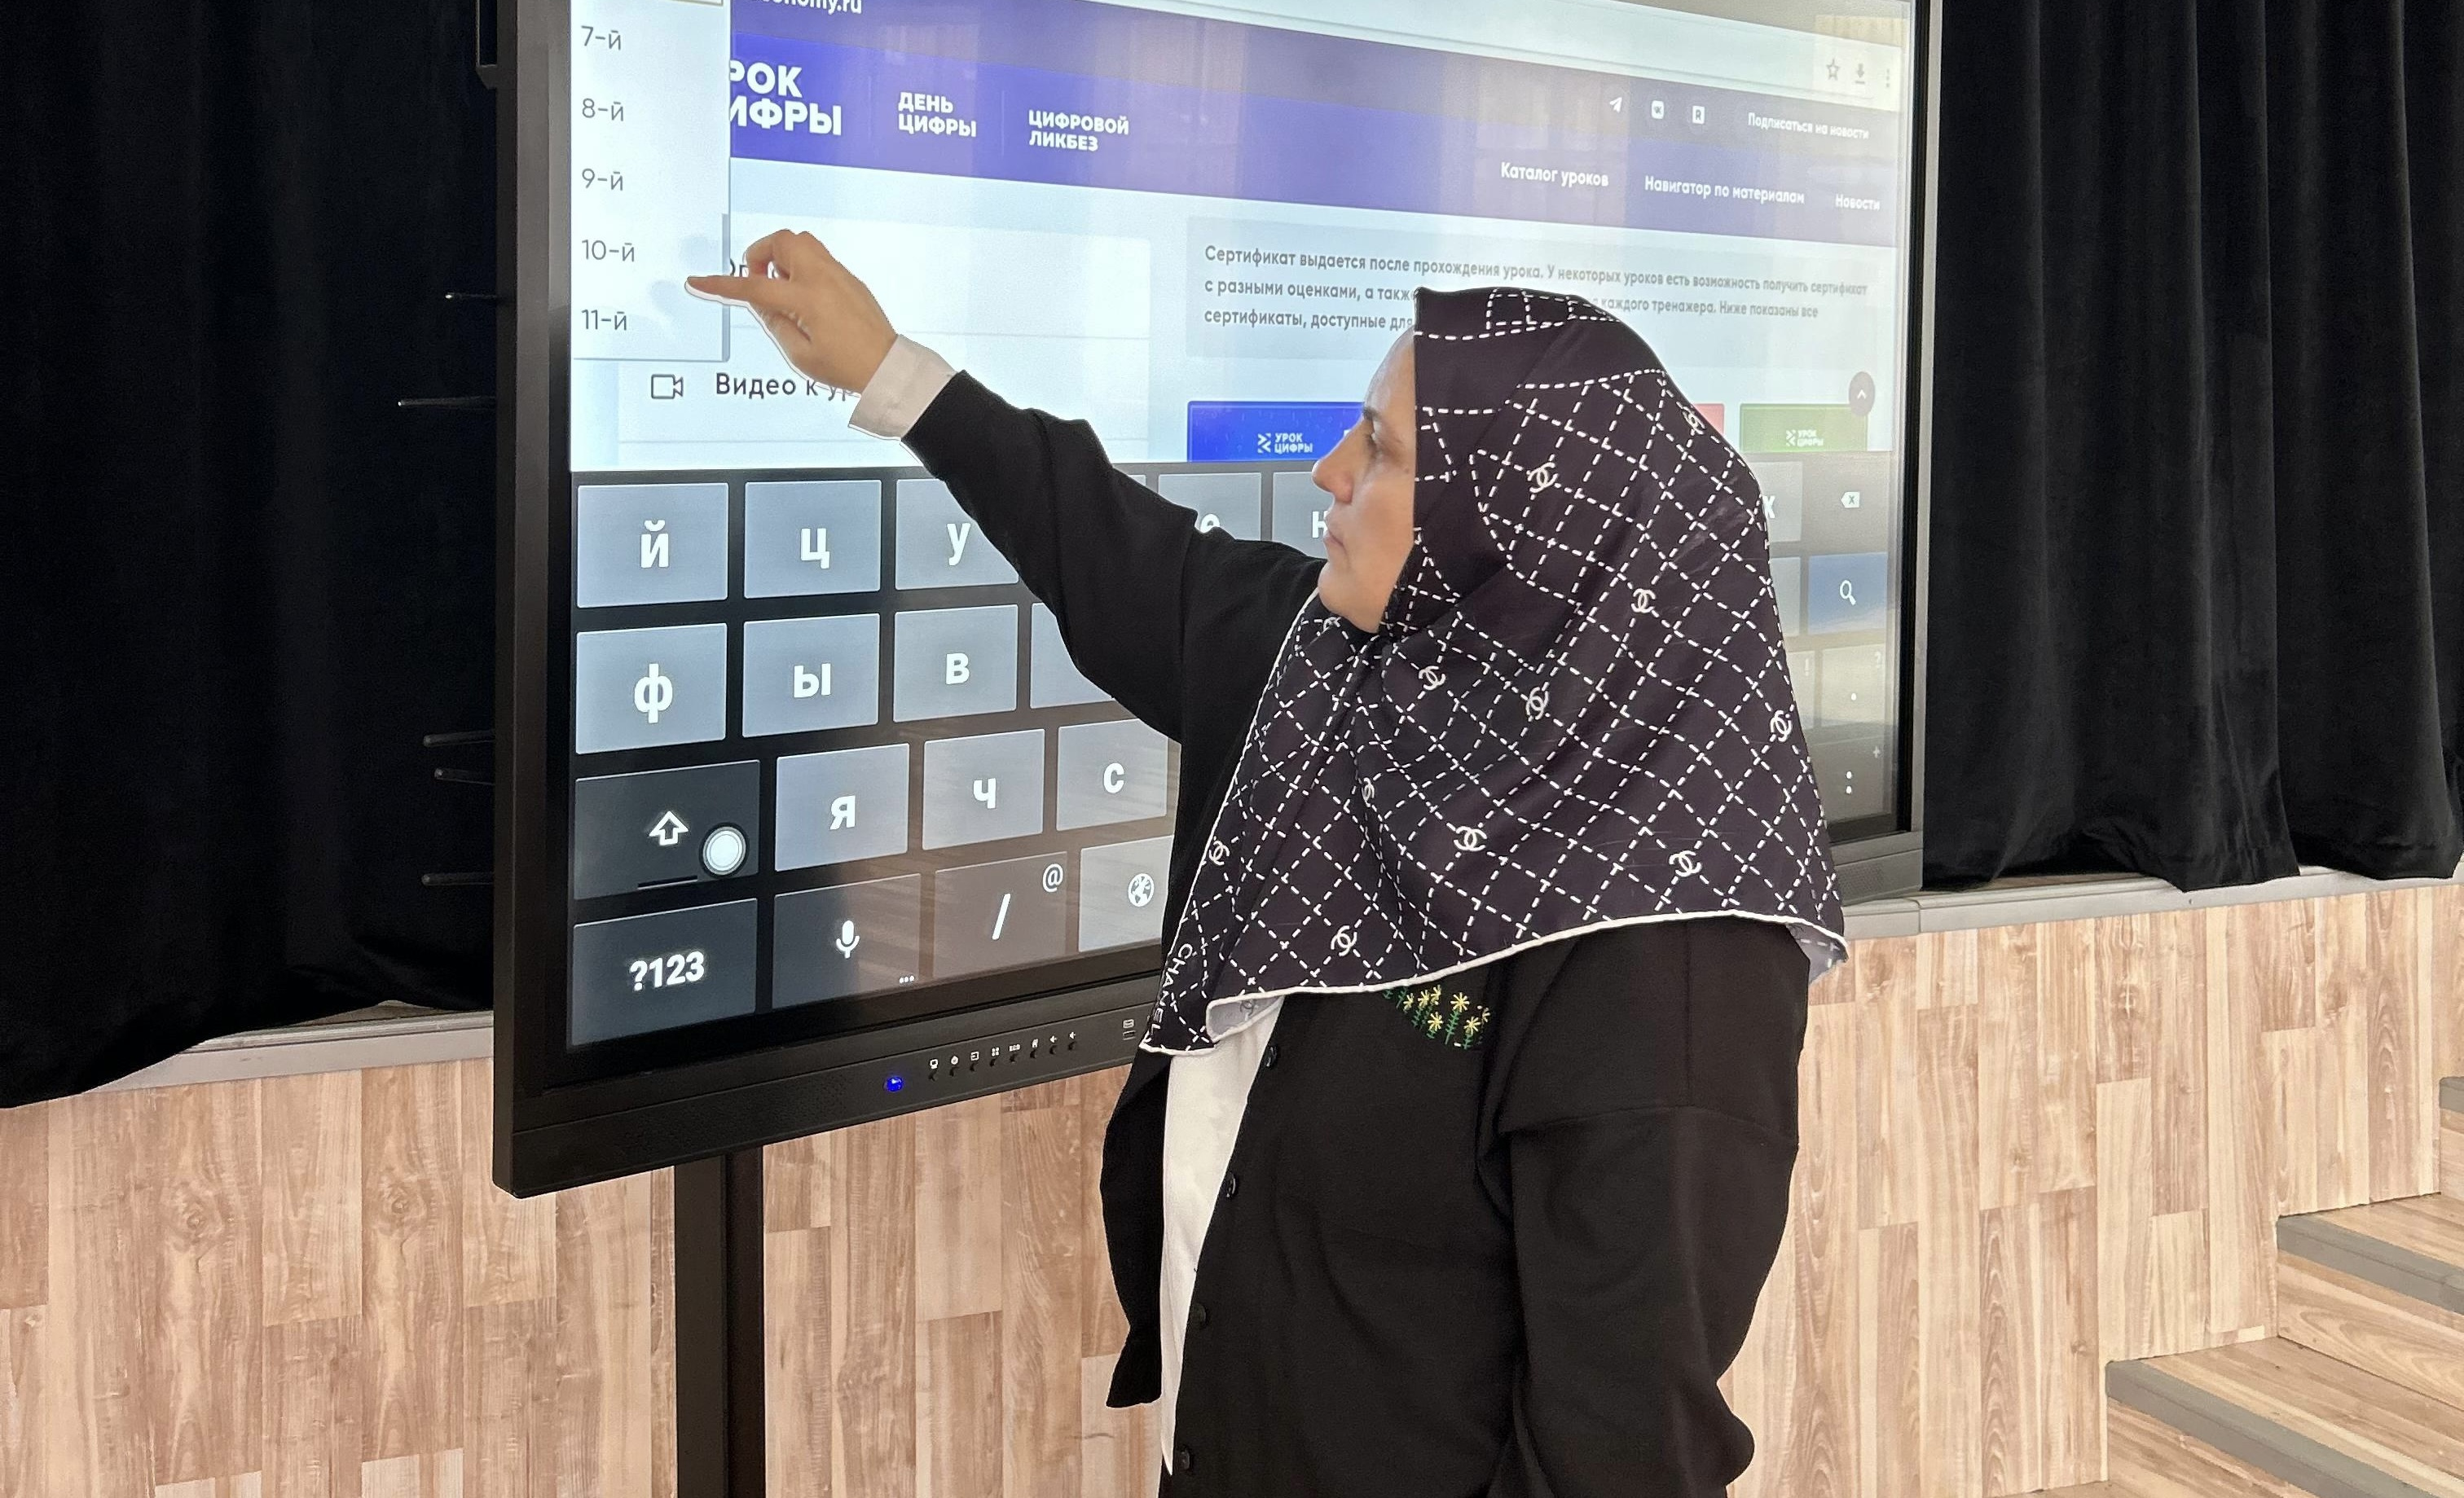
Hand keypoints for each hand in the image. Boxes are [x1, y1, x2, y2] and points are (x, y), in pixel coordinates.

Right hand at [685, 230, 897, 393]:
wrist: (886, 367)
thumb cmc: (846, 366)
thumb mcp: (800, 353)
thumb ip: (774, 322)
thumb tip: (759, 301)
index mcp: (808, 299)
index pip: (754, 287)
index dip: (723, 285)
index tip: (699, 281)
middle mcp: (824, 278)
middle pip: (783, 240)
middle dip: (761, 254)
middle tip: (759, 281)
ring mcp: (839, 274)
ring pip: (802, 241)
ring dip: (782, 257)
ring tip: (782, 290)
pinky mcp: (849, 278)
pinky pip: (817, 257)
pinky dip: (800, 266)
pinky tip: (803, 297)